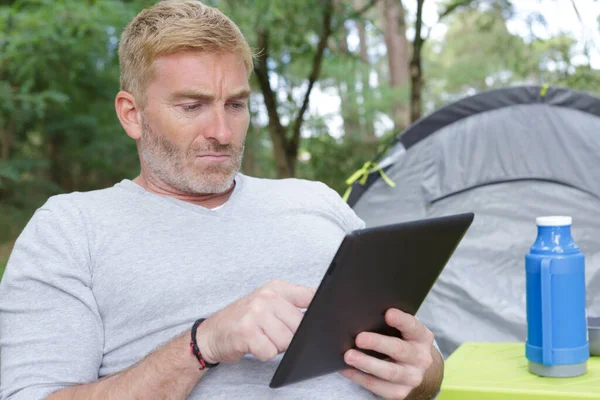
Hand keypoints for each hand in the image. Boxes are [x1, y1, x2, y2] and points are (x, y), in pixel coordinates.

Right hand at [194, 279, 314, 363]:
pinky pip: (270, 352)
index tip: (317, 321)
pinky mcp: (247, 332)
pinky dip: (265, 354)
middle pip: (300, 325)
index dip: (318, 313)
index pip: (311, 297)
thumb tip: (321, 316)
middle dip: (292, 336)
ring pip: (287, 341)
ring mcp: (256, 313)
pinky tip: (254, 345)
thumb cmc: (245, 319)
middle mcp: (266, 297)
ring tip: (263, 338)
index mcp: (276, 288)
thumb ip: (292, 305)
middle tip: (274, 333)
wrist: (211, 333)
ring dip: (277, 346)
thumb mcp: (268, 302)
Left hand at [340, 309, 435, 399]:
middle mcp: (420, 359)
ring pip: (389, 372)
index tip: (388, 314)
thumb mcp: (404, 331)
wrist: (417, 370)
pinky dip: (359, 377)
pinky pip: (376, 386)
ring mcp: (411, 378)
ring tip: (349, 356)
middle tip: (359, 338)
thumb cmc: (403, 342)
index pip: (413, 327)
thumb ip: (390, 324)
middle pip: (399, 350)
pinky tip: (346, 369)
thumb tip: (363, 316)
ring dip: (366, 363)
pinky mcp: (399, 392)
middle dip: (378, 343)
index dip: (401, 320)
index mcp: (422, 338)